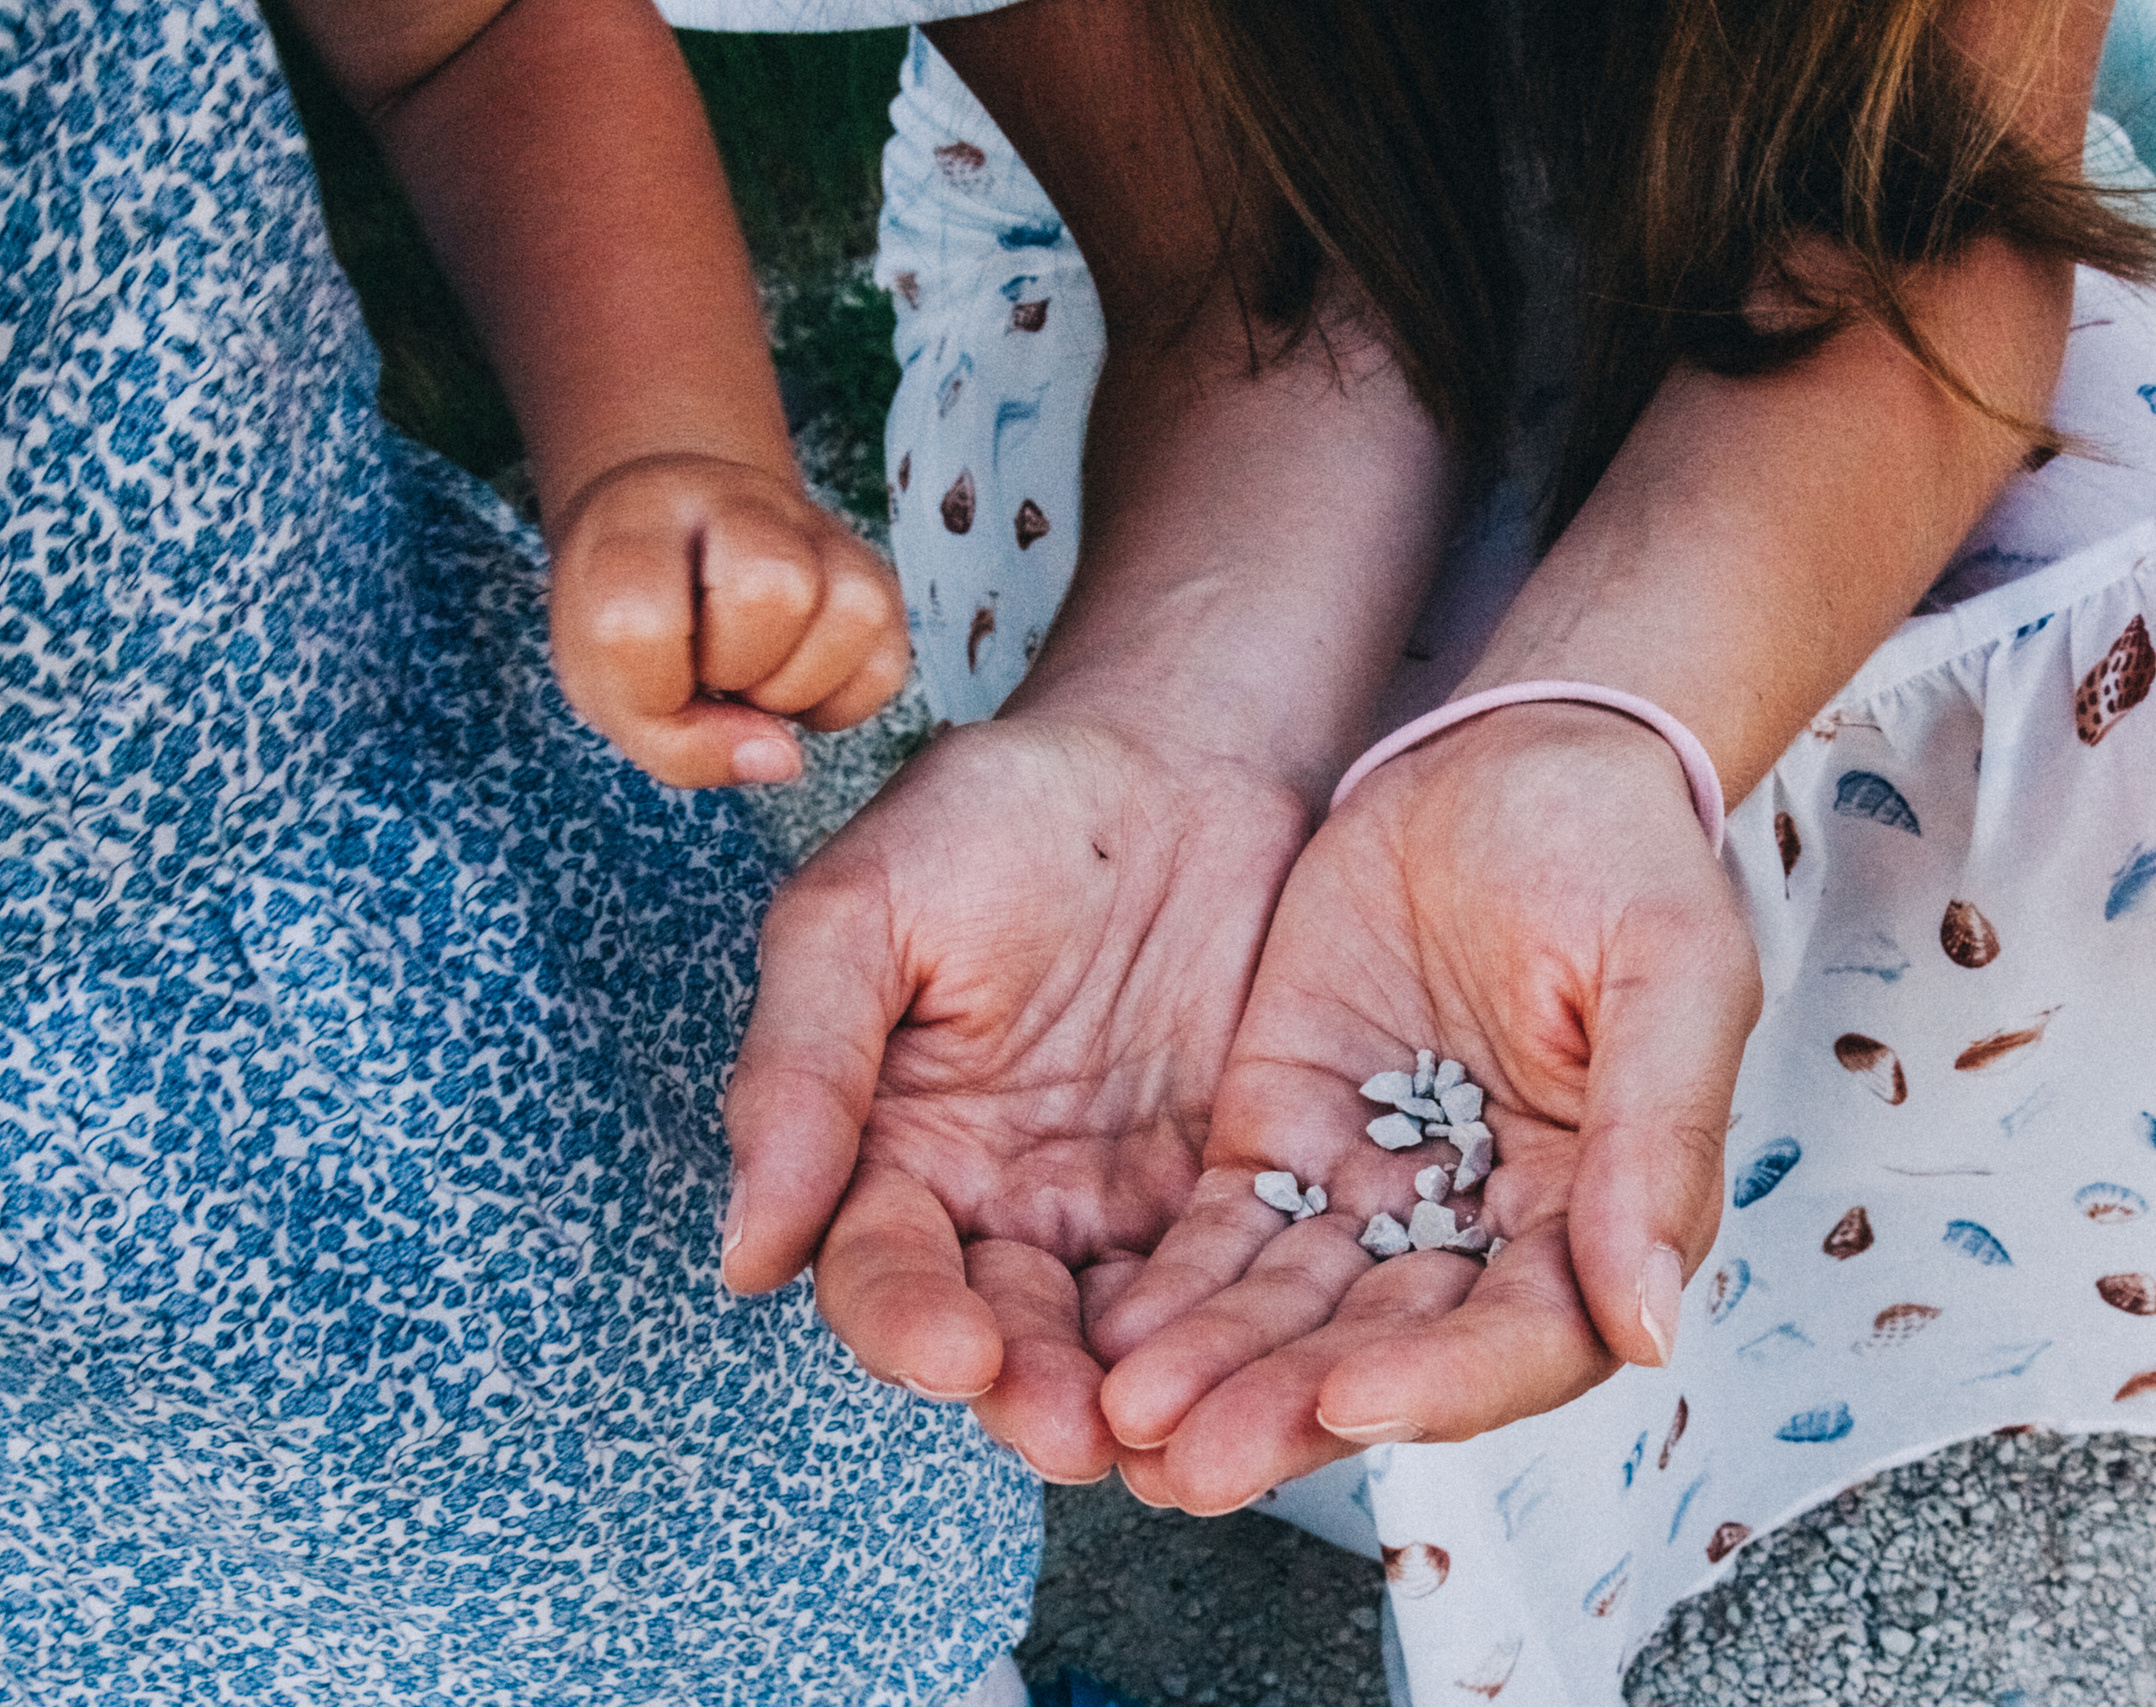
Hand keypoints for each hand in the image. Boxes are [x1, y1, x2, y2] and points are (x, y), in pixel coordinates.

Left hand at [547, 453, 910, 787]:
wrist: (675, 536)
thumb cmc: (635, 616)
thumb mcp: (611, 687)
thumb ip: (677, 744)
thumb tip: (781, 759)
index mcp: (637, 522)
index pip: (640, 623)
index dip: (653, 692)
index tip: (653, 687)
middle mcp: (736, 502)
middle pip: (773, 589)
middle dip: (742, 669)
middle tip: (713, 672)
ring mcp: (815, 530)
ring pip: (854, 613)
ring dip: (801, 686)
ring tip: (757, 678)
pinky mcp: (870, 570)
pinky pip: (889, 661)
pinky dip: (844, 702)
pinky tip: (796, 683)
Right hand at [720, 717, 1308, 1480]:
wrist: (1178, 761)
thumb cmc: (1000, 817)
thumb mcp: (865, 912)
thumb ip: (802, 1068)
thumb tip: (747, 1251)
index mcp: (894, 1152)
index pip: (882, 1268)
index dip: (906, 1320)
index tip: (951, 1349)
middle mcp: (1000, 1204)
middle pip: (1001, 1331)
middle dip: (1028, 1389)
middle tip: (1070, 1429)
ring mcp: (1117, 1206)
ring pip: (1115, 1335)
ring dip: (1133, 1391)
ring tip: (1163, 1426)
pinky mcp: (1226, 1192)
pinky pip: (1228, 1281)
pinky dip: (1237, 1332)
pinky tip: (1258, 1366)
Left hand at [1091, 703, 1760, 1512]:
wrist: (1514, 749)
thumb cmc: (1620, 851)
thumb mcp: (1672, 972)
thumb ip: (1655, 1141)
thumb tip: (1651, 1323)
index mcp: (1593, 1215)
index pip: (1523, 1338)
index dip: (1440, 1382)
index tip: (1349, 1397)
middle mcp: (1480, 1230)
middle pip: (1387, 1350)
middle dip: (1289, 1409)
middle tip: (1193, 1460)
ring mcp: (1373, 1189)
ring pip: (1291, 1314)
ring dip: (1215, 1375)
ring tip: (1130, 1424)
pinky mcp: (1282, 1140)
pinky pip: (1221, 1237)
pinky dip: (1169, 1294)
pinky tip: (1104, 1340)